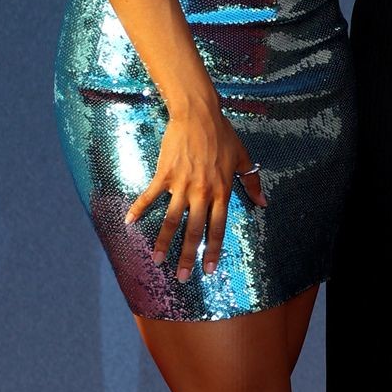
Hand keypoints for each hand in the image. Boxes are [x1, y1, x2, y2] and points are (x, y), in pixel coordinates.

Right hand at [127, 104, 266, 281]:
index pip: (218, 228)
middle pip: (194, 230)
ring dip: (163, 241)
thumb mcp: (243, 158)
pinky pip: (149, 196)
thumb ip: (252, 183)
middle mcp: (202, 192)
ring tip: (156, 259)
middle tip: (182, 277)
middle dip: (188, 256)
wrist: (199, 114)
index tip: (209, 270)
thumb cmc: (223, 135)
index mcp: (221, 191)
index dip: (214, 250)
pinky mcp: (164, 174)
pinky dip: (138, 209)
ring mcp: (181, 184)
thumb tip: (263, 203)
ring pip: (172, 220)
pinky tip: (128, 222)